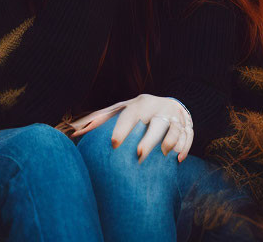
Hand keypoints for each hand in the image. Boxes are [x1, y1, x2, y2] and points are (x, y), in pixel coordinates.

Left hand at [67, 93, 193, 162]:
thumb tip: (74, 132)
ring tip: (163, 155)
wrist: (168, 103)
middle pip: (156, 122)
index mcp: (140, 104)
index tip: (113, 144)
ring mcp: (175, 116)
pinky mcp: (187, 125)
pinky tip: (178, 159)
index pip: (131, 115)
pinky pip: (188, 136)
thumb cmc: (137, 111)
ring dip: (170, 141)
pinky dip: (184, 147)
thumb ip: (99, 120)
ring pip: (175, 128)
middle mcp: (158, 107)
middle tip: (138, 155)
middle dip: (148, 138)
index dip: (122, 129)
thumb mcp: (119, 110)